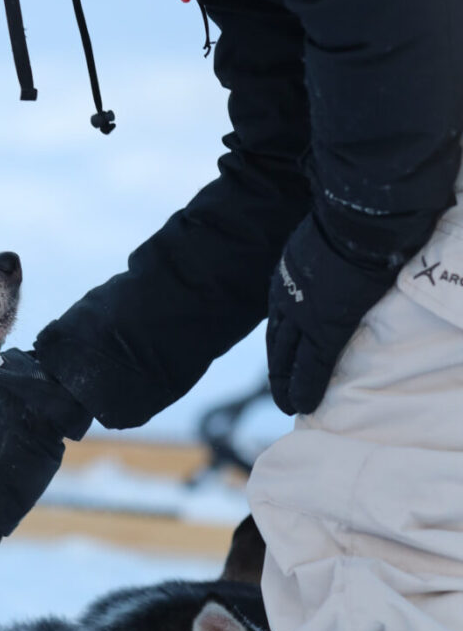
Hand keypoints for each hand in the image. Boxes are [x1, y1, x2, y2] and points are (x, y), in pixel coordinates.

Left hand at [267, 213, 395, 414]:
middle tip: (279, 392)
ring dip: (288, 384)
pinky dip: (307, 386)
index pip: (278, 319)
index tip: (280, 357)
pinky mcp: (326, 328)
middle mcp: (288, 301)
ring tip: (289, 405)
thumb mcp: (313, 244)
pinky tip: (303, 404)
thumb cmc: (341, 225)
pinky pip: (314, 365)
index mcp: (285, 280)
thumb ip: (313, 261)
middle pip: (278, 343)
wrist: (352, 226)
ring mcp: (304, 317)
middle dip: (278, 369)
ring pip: (290, 359)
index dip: (278, 342)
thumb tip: (325, 260)